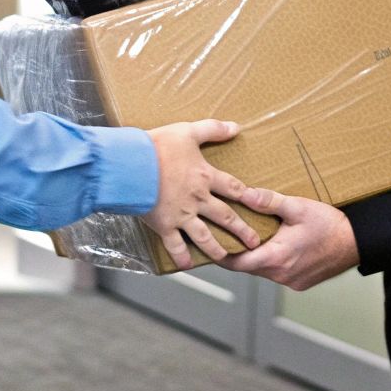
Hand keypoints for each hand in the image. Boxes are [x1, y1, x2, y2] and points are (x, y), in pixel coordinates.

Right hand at [145, 119, 259, 268]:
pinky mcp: (164, 225)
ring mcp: (181, 214)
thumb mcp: (188, 131)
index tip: (260, 205)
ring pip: (205, 236)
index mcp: (205, 176)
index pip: (233, 188)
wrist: (131, 165)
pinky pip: (175, 244)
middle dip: (241, 230)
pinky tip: (187, 264)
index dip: (248, 196)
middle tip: (254, 242)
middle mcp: (198, 199)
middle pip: (225, 216)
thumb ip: (212, 129)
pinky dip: (182, 256)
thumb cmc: (158, 146)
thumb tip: (236, 126)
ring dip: (217, 248)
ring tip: (226, 257)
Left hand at [219, 188, 358, 290]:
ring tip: (250, 238)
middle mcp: (280, 275)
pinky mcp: (300, 283)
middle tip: (225, 236)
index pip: (235, 263)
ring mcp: (291, 281)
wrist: (358, 242)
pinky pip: (277, 273)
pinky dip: (272, 261)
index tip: (208, 245)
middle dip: (236, 252)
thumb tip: (244, 195)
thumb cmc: (330, 225)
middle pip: (247, 267)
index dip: (219, 255)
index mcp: (276, 258)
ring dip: (256, 256)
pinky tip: (277, 245)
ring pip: (262, 270)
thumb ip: (269, 202)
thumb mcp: (299, 207)